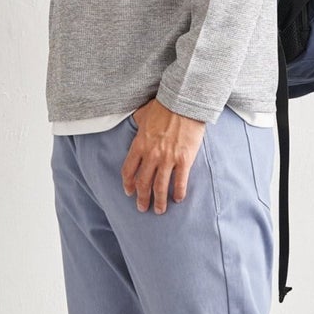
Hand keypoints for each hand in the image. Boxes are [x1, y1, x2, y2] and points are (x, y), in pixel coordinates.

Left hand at [123, 99, 205, 213]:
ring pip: (160, 186)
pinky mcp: (184, 159)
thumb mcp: (144, 113)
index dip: (128, 184)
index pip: (129, 170)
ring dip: (159, 201)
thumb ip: (138, 122)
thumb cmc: (164, 106)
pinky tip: (178, 199)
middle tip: (142, 208)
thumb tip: (136, 120)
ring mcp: (168, 158)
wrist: (184, 102)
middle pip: (143, 183)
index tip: (129, 192)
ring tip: (159, 211)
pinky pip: (180, 181)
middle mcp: (152, 155)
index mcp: (139, 145)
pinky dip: (179, 192)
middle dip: (142, 198)